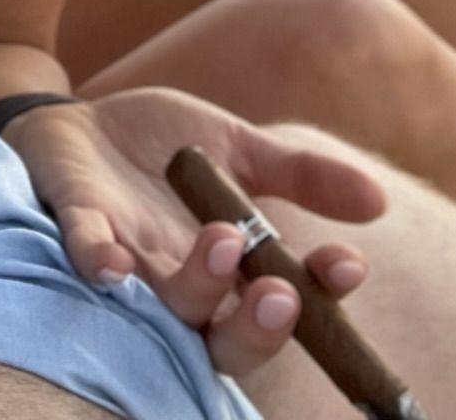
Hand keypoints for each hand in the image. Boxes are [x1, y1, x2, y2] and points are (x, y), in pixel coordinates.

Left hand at [7, 87, 386, 381]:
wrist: (77, 118)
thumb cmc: (159, 147)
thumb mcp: (237, 146)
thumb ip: (300, 174)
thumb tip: (378, 200)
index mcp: (231, 270)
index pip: (283, 305)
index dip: (318, 299)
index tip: (345, 267)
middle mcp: (183, 282)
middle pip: (226, 337)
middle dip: (258, 325)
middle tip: (280, 292)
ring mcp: (131, 260)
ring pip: (168, 304)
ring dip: (198, 283)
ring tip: (223, 238)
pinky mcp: (79, 226)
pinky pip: (86, 255)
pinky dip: (97, 261)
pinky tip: (111, 264)